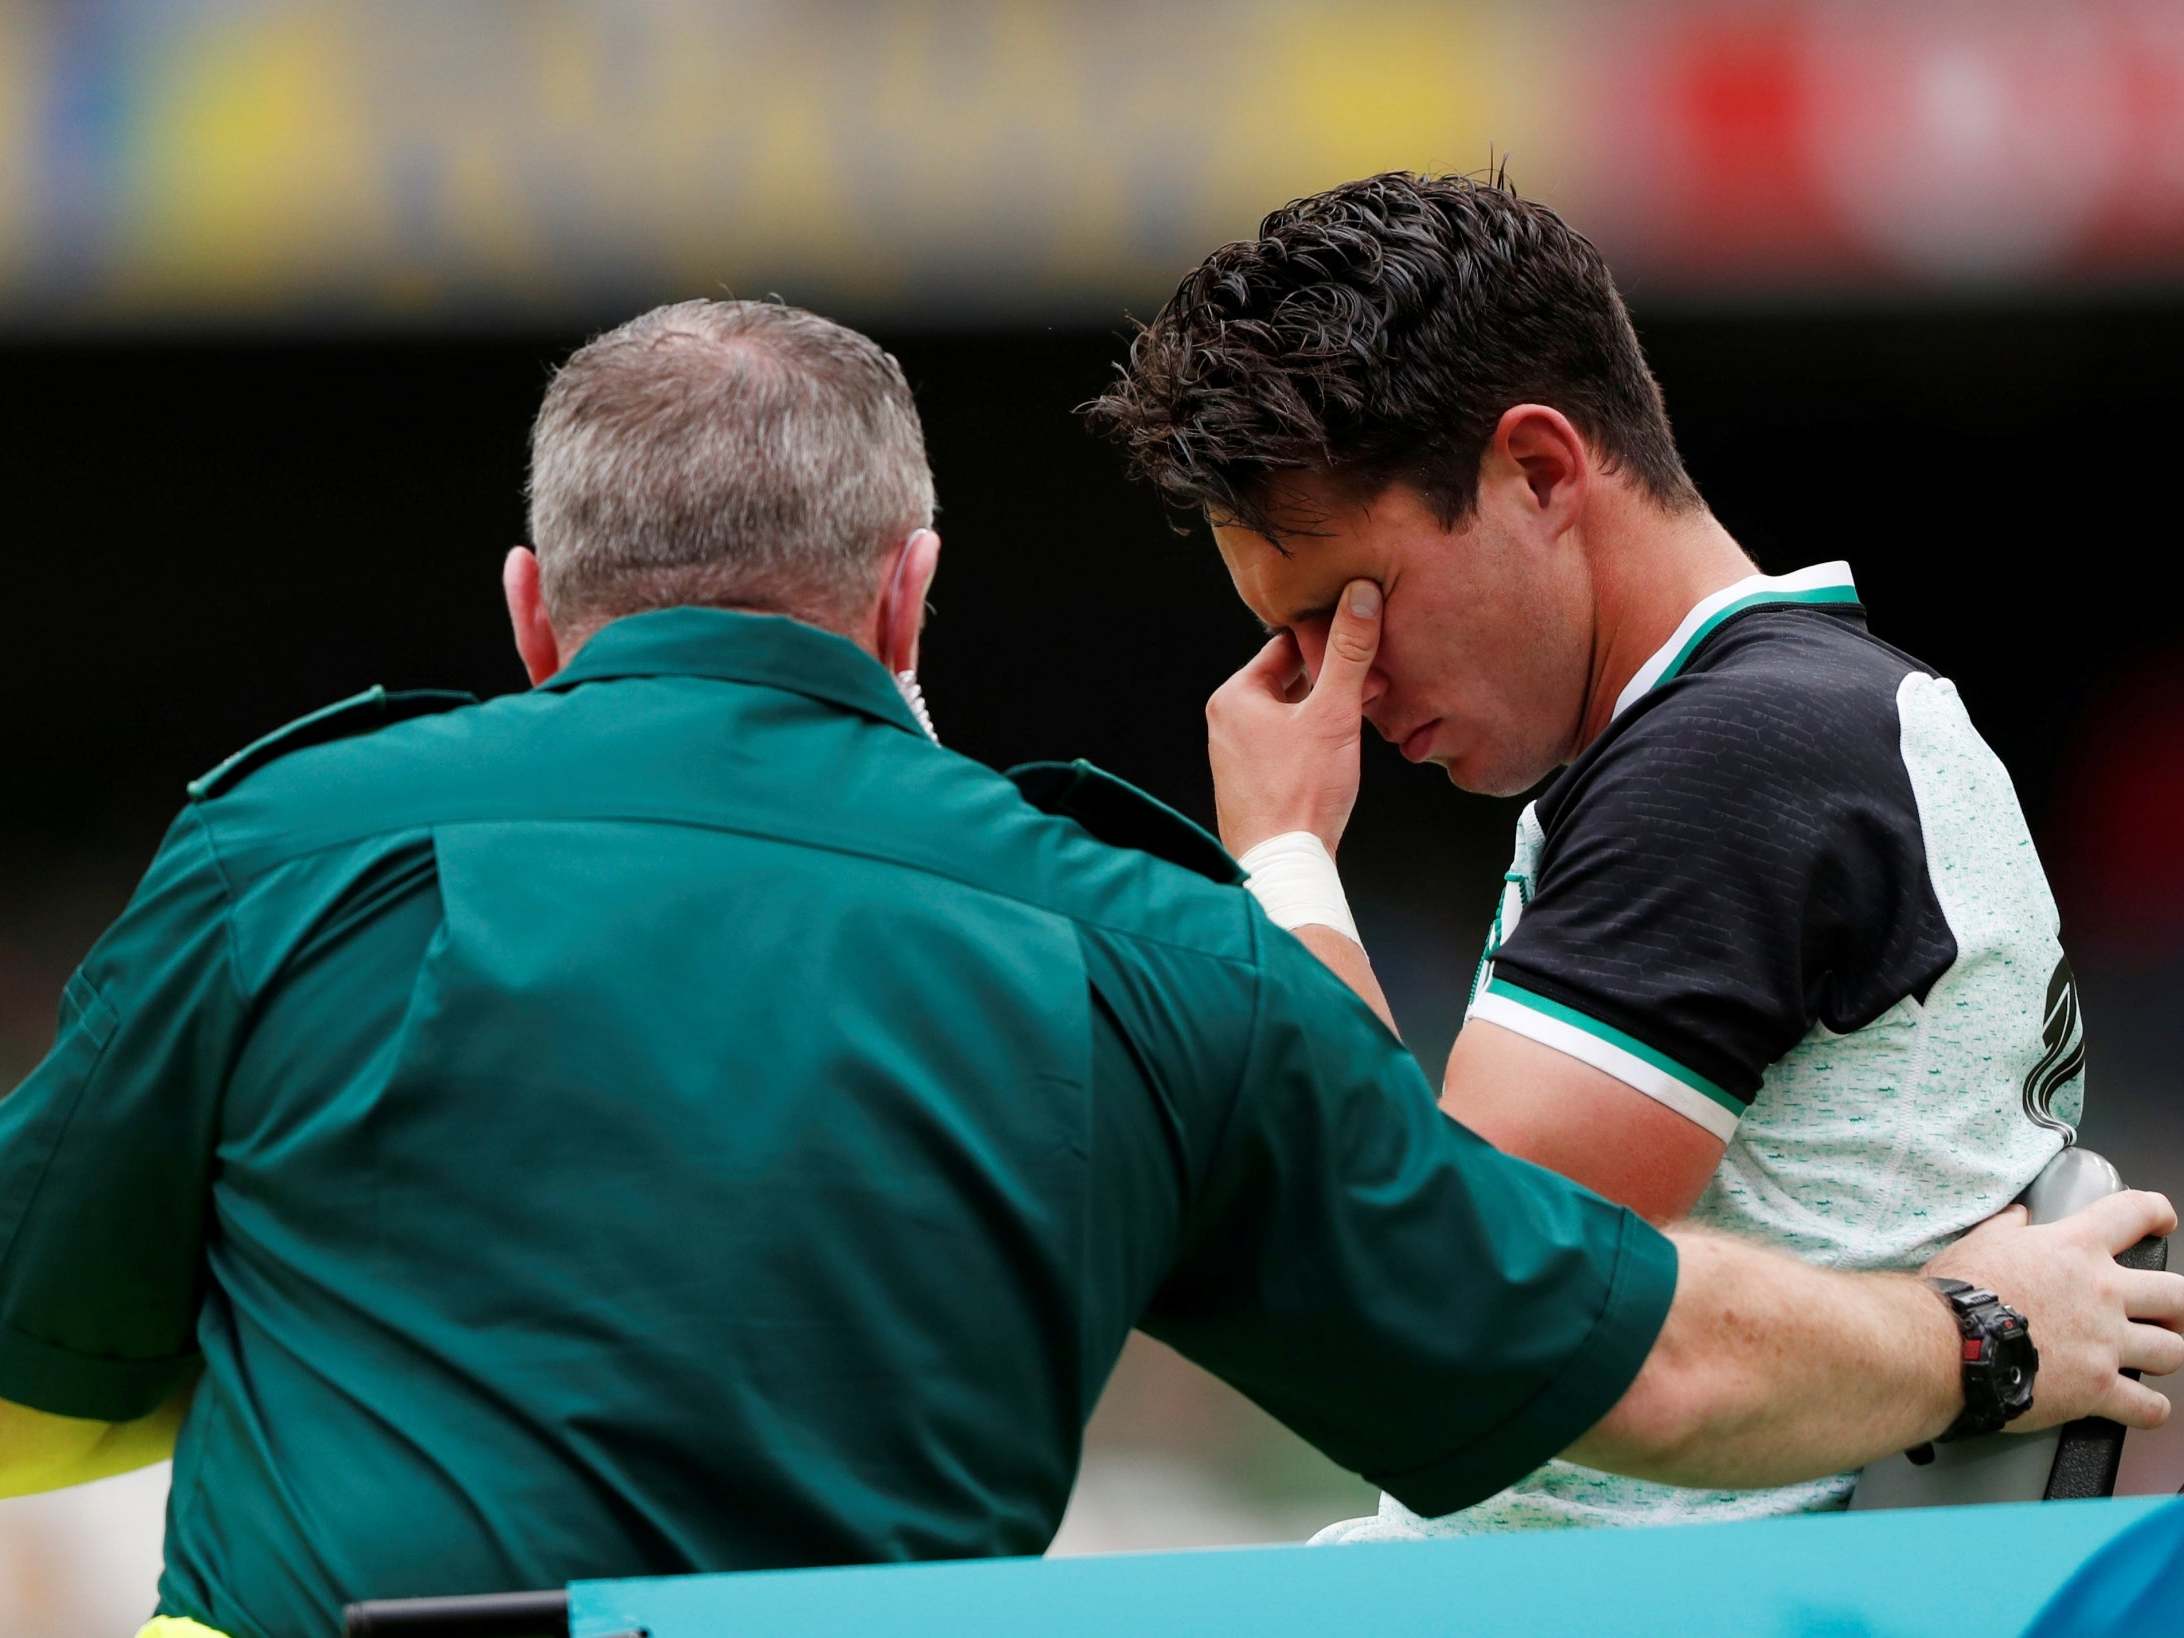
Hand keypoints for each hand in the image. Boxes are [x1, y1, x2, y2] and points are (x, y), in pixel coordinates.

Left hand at [1206, 579, 1383, 856]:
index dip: (1330, 643)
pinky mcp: (1250, 782)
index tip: (1364, 644)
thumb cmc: (1302, 794)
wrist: (1284, 865)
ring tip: (1366, 714)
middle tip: (1375, 684)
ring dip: (1328, 710)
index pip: (1286, 646)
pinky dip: (1315, 738)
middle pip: (1289, 681)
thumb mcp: (1334, 714)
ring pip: (1291, 713)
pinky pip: (1286, 744)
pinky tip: (1342, 750)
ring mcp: (1235, 754)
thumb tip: (1359, 595)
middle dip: (1333, 680)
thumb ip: (1349, 653)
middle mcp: (1226, 721)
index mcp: (1234, 696)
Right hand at [1924, 1189, 2183, 1431]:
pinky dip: (2150, 1410)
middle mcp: (2102, 1294)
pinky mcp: (2097, 1389)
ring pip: (2172, 1351)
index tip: (2163, 1221)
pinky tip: (2143, 1408)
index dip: (2156, 1213)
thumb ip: (2008, 1228)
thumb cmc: (1958, 1292)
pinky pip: (2148, 1408)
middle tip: (2167, 1312)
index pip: (2134, 1214)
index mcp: (2075, 1249)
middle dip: (2177, 1305)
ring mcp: (2105, 1344)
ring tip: (2152, 1358)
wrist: (1945, 1344)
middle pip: (2176, 1294)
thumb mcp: (1979, 1242)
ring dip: (2165, 1354)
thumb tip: (2019, 1217)